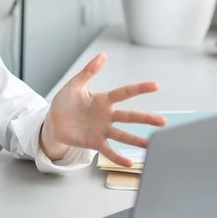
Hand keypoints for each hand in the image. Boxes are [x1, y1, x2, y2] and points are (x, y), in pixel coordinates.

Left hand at [42, 53, 165, 166]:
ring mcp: (102, 130)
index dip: (139, 89)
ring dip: (137, 140)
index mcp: (103, 100)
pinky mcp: (95, 142)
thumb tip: (102, 55)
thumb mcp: (75, 85)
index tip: (155, 85)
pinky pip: (108, 151)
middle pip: (129, 117)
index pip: (124, 93)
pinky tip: (130, 162)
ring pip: (123, 135)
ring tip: (150, 144)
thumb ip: (88, 71)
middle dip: (146, 119)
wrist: (53, 122)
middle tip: (163, 122)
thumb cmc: (65, 102)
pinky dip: (118, 157)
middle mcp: (107, 116)